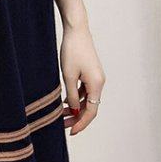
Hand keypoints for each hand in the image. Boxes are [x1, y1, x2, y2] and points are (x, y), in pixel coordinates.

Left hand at [60, 14, 104, 135]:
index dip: (81, 123)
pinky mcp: (91, 72)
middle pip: (90, 107)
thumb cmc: (72, 50)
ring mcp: (96, 77)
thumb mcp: (69, 76)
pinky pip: (86, 91)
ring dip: (76, 108)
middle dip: (77, 118)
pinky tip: (66, 101)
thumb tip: (75, 111)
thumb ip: (73, 96)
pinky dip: (77, 98)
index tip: (71, 132)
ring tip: (61, 114)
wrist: (76, 29)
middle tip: (63, 125)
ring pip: (87, 99)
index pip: (91, 112)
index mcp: (96, 84)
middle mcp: (99, 82)